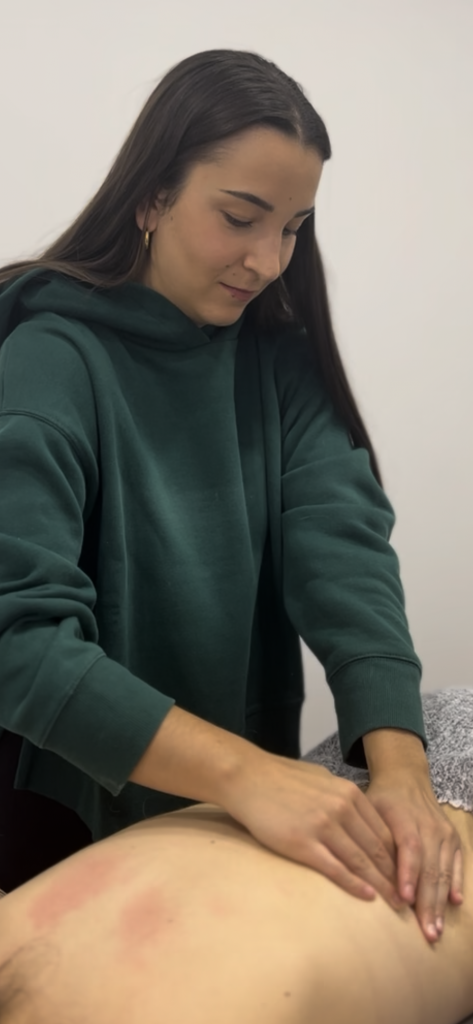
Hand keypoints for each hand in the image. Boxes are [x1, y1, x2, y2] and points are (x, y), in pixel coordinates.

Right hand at [222, 752, 404, 910]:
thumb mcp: (320, 778)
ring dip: (381, 886)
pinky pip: (336, 868)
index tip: (405, 875)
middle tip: (408, 897)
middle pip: (377, 849)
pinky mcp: (303, 843)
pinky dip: (355, 884)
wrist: (247, 778)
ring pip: (361, 861)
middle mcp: (342, 808)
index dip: (397, 856)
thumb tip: (353, 810)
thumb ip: (340, 795)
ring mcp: (323, 826)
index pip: (383, 831)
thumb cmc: (280, 778)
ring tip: (394, 904)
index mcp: (348, 793)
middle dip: (395, 875)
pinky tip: (367, 896)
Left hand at [365, 772, 463, 942]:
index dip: (408, 874)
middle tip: (425, 933)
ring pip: (443, 872)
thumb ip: (368, 837)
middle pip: (430, 868)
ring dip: (440, 903)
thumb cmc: (381, 798)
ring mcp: (444, 833)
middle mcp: (430, 826)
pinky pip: (456, 865)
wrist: (405, 777)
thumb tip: (359, 871)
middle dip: (428, 903)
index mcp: (405, 817)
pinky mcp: (453, 839)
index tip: (404, 900)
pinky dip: (455, 884)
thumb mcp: (368, 808)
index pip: (410, 848)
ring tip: (436, 929)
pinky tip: (454, 903)